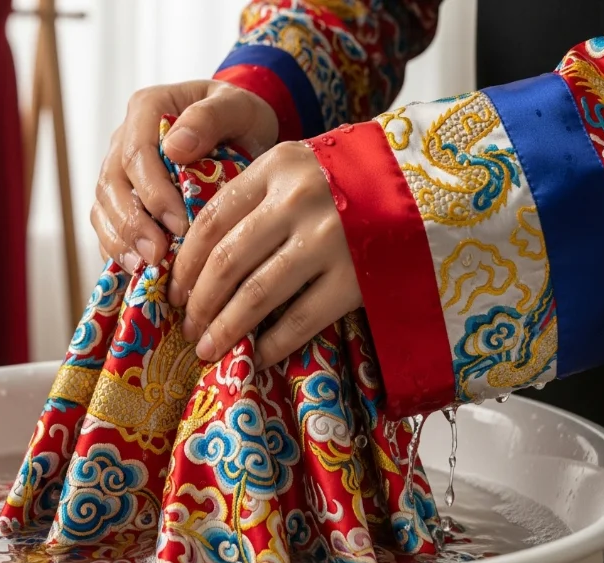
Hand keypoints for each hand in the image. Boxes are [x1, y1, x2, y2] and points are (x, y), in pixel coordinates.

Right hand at [91, 80, 278, 271]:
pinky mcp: (122, 200)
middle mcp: (124, 139)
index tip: (179, 224)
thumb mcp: (237, 107)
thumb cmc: (239, 118)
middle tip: (157, 255)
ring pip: (103, 208)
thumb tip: (175, 147)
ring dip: (120, 242)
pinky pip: (108, 226)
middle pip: (112, 185)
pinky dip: (119, 250)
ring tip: (143, 268)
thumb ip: (209, 118)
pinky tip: (137, 272)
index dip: (153, 193)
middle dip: (132, 225)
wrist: (240, 131)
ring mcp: (119, 171)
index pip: (136, 154)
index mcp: (146, 110)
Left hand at [167, 141, 361, 367]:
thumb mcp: (299, 168)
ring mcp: (331, 239)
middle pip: (227, 260)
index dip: (185, 263)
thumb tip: (197, 254)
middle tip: (187, 328)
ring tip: (208, 348)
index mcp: (278, 166)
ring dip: (226, 328)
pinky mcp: (358, 276)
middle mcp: (299, 200)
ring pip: (257, 294)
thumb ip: (254, 196)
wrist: (429, 187)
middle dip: (200, 302)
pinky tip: (257, 356)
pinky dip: (273, 343)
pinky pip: (301, 319)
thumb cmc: (351, 180)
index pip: (212, 220)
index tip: (174, 291)